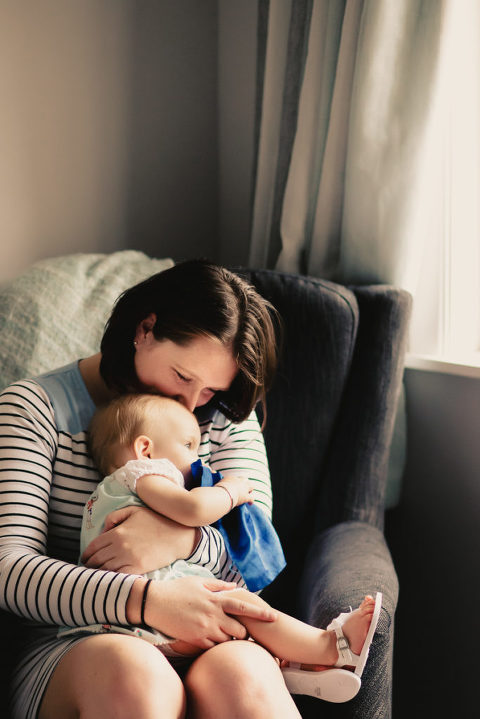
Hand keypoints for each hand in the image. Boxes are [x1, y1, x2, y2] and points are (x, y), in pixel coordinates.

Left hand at [81, 505, 198, 573]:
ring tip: (95, 577)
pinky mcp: (138, 568)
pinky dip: (111, 579)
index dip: (86, 555)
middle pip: (97, 560)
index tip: (85, 559)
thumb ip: (115, 516)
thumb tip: (103, 530)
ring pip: (105, 570)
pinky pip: (118, 576)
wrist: (177, 534)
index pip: (93, 547)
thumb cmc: (156, 520)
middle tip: (88, 570)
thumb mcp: (134, 510)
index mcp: (117, 532)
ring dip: (98, 574)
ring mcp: (128, 559)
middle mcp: (119, 547)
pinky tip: (109, 579)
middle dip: (90, 566)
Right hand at [144, 576, 276, 648]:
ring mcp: (204, 629)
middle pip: (240, 631)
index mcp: (215, 599)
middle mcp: (212, 615)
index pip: (244, 607)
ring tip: (222, 632)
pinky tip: (210, 638)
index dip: (260, 613)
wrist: (153, 603)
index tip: (274, 616)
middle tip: (240, 629)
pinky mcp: (194, 640)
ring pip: (227, 641)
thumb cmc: (176, 590)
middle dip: (243, 632)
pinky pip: (212, 648)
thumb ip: (219, 586)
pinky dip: (215, 645)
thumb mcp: (198, 582)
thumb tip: (236, 587)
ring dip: (228, 638)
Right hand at [218, 476, 253, 506]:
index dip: (235, 483)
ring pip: (251, 486)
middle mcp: (239, 481)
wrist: (224, 494)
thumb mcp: (215, 483)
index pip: (235, 479)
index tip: (233, 486)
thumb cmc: (218, 490)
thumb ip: (215, 478)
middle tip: (242, 488)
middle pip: (244, 479)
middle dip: (244, 483)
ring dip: (250, 489)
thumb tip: (212, 472)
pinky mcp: (246, 496)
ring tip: (248, 493)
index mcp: (231, 478)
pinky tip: (250, 504)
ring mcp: (244, 488)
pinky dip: (251, 501)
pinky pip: (251, 498)